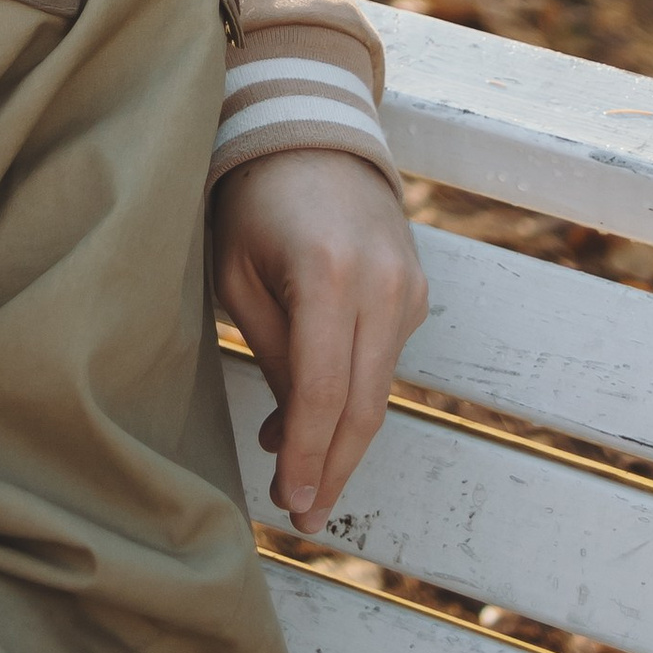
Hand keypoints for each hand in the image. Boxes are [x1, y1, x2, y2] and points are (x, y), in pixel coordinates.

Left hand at [212, 145, 429, 534]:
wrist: (311, 133)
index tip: (290, 504)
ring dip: (339, 438)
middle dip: (332, 469)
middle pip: (363, 406)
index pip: (322, 392)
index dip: (307, 456)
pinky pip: (383, 361)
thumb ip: (271, 350)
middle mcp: (383, 286)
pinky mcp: (416, 291)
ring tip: (295, 474)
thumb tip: (293, 431)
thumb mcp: (237, 272)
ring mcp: (408, 289)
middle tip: (304, 518)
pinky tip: (311, 417)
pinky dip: (352, 396)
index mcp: (330, 275)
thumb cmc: (253, 200)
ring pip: (377, 390)